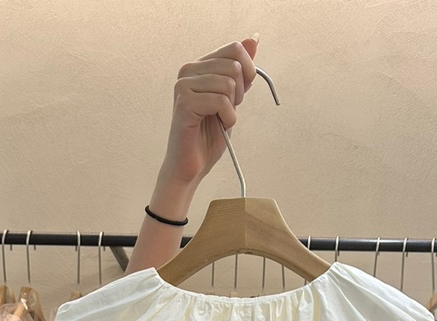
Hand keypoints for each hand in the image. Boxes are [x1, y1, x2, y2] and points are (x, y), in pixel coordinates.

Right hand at [158, 36, 259, 187]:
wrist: (192, 166)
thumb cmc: (209, 135)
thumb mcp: (232, 99)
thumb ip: (240, 71)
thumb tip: (253, 39)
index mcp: (199, 66)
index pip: (234, 48)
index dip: (248, 70)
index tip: (241, 93)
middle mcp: (188, 70)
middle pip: (234, 65)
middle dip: (240, 93)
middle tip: (226, 111)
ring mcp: (184, 85)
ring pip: (229, 83)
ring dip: (232, 108)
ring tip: (220, 120)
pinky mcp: (184, 102)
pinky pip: (221, 101)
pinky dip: (228, 117)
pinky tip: (218, 125)